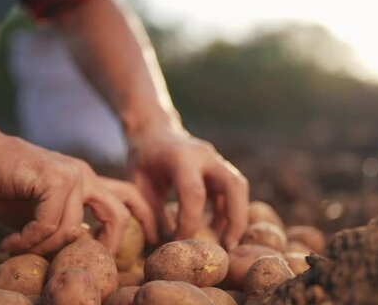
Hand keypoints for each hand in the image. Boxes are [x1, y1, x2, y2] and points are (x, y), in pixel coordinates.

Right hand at [0, 134, 133, 254]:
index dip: (138, 225)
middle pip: (117, 216)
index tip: (118, 256)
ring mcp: (72, 175)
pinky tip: (8, 243)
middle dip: (109, 246)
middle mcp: (85, 177)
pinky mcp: (54, 178)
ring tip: (15, 248)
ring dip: (41, 247)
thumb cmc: (7, 186)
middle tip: (80, 264)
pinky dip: (26, 240)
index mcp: (87, 182)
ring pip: (69, 229)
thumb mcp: (39, 214)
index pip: (128, 199)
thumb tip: (77, 250)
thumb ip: (60, 228)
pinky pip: (47, 224)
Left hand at [128, 126, 248, 249]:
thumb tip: (161, 242)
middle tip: (227, 246)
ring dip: (238, 216)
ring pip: (239, 186)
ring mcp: (216, 159)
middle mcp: (204, 155)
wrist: (153, 130)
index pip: (193, 193)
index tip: (178, 241)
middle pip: (233, 185)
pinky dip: (228, 210)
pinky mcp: (220, 167)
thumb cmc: (143, 158)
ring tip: (227, 242)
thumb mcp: (138, 183)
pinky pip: (232, 190)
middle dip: (235, 218)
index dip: (189, 222)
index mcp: (180, 157)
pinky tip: (217, 228)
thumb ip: (150, 212)